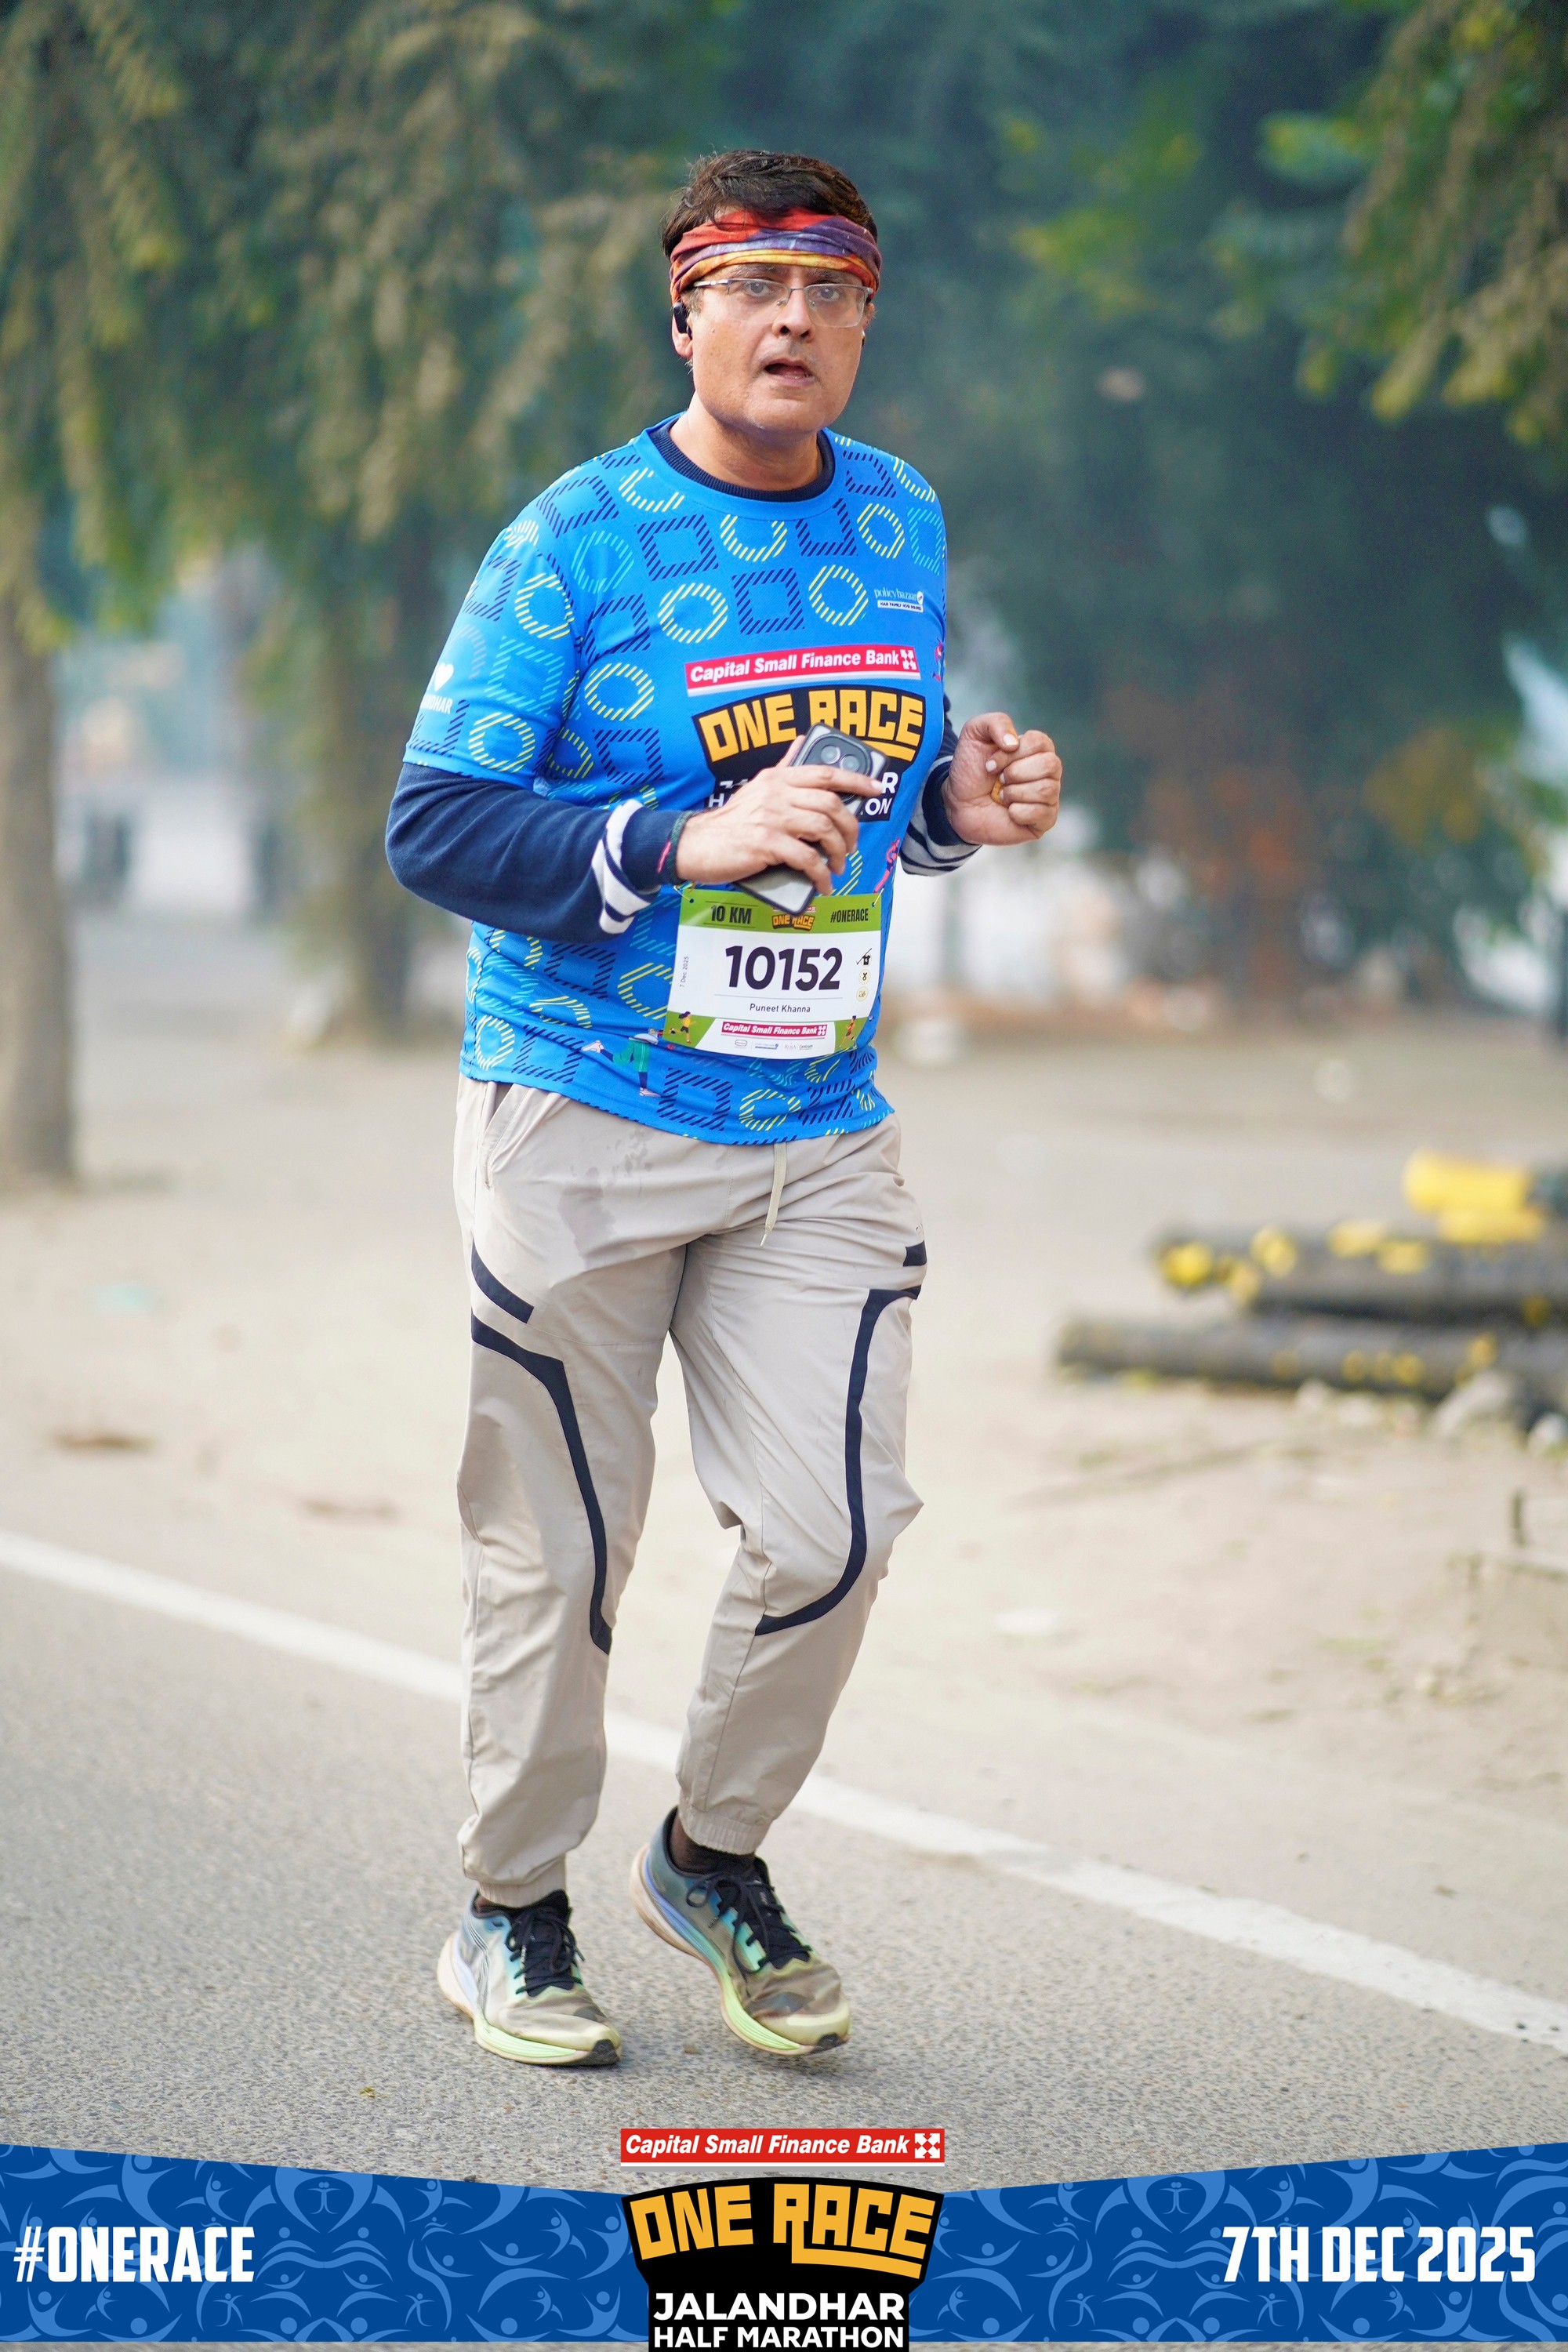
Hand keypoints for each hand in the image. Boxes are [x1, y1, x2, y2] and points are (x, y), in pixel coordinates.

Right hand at [675, 764, 881, 893]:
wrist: (696, 845)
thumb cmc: (730, 822)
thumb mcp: (757, 787)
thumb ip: (783, 767)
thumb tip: (801, 741)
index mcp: (778, 778)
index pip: (825, 772)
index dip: (856, 781)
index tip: (877, 790)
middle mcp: (777, 793)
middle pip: (831, 804)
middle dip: (850, 828)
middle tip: (851, 845)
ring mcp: (772, 818)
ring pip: (823, 830)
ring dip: (838, 852)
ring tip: (837, 866)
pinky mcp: (766, 844)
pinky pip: (806, 858)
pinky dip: (820, 874)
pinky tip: (822, 883)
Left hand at [942, 711, 1061, 846]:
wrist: (958, 803)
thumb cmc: (971, 768)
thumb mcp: (975, 733)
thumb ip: (996, 722)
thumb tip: (1013, 743)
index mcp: (1037, 748)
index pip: (1040, 743)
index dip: (1012, 754)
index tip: (990, 764)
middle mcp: (1048, 771)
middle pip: (1050, 765)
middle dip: (1015, 773)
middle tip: (999, 780)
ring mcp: (1049, 796)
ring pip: (1047, 790)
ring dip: (1015, 793)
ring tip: (1002, 796)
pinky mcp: (1044, 820)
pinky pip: (1043, 814)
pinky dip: (1018, 812)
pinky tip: (1009, 812)